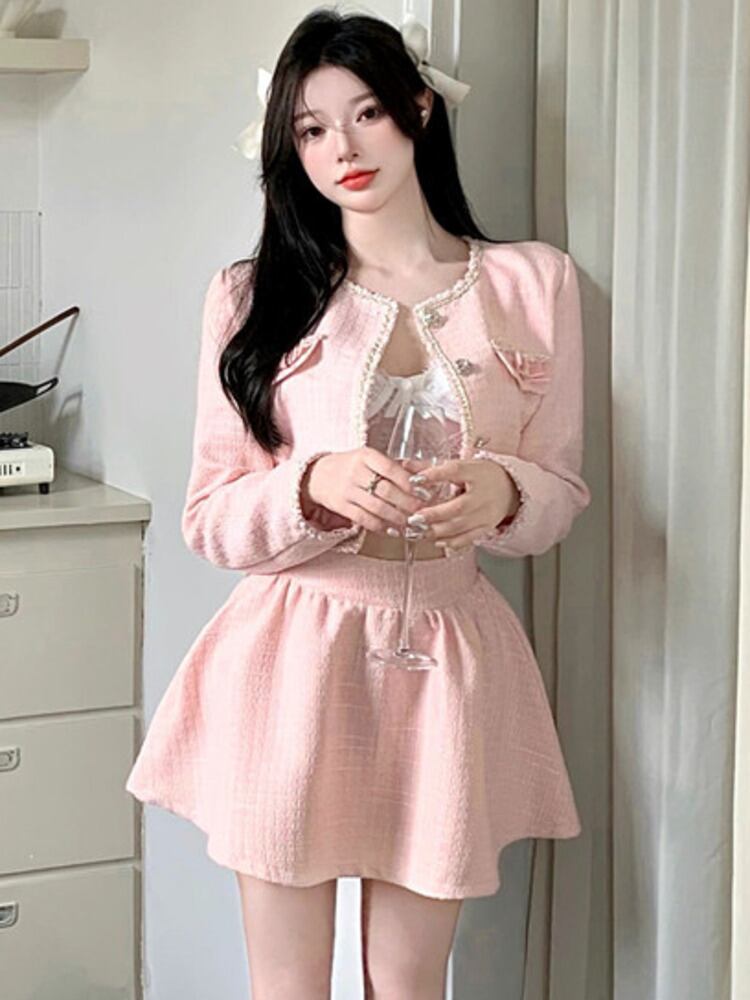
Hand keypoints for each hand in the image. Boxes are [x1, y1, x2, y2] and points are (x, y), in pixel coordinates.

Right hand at [304, 447, 426, 534]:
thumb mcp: (371, 459)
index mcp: (366, 455)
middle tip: (421, 511)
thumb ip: (396, 466)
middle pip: (386, 490)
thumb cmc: (353, 466)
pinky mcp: (341, 506)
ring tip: (409, 523)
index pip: (390, 468)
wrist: (318, 475)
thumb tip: (427, 473)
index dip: (409, 483)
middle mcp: (355, 471)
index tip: (424, 492)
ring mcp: (347, 489)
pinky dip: (380, 526)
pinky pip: (363, 519)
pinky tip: (392, 530)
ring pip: (376, 507)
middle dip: (407, 503)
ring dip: (396, 517)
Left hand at [407, 457, 520, 549]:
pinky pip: (468, 538)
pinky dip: (451, 542)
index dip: (435, 476)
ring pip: (461, 526)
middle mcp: (482, 494)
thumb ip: (431, 466)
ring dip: (437, 531)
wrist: (510, 487)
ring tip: (419, 531)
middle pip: (458, 507)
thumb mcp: (461, 465)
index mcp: (475, 472)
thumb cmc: (481, 475)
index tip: (415, 480)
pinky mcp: (487, 527)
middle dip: (434, 514)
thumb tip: (405, 465)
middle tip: (414, 517)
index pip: (455, 472)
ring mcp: (486, 513)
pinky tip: (437, 540)